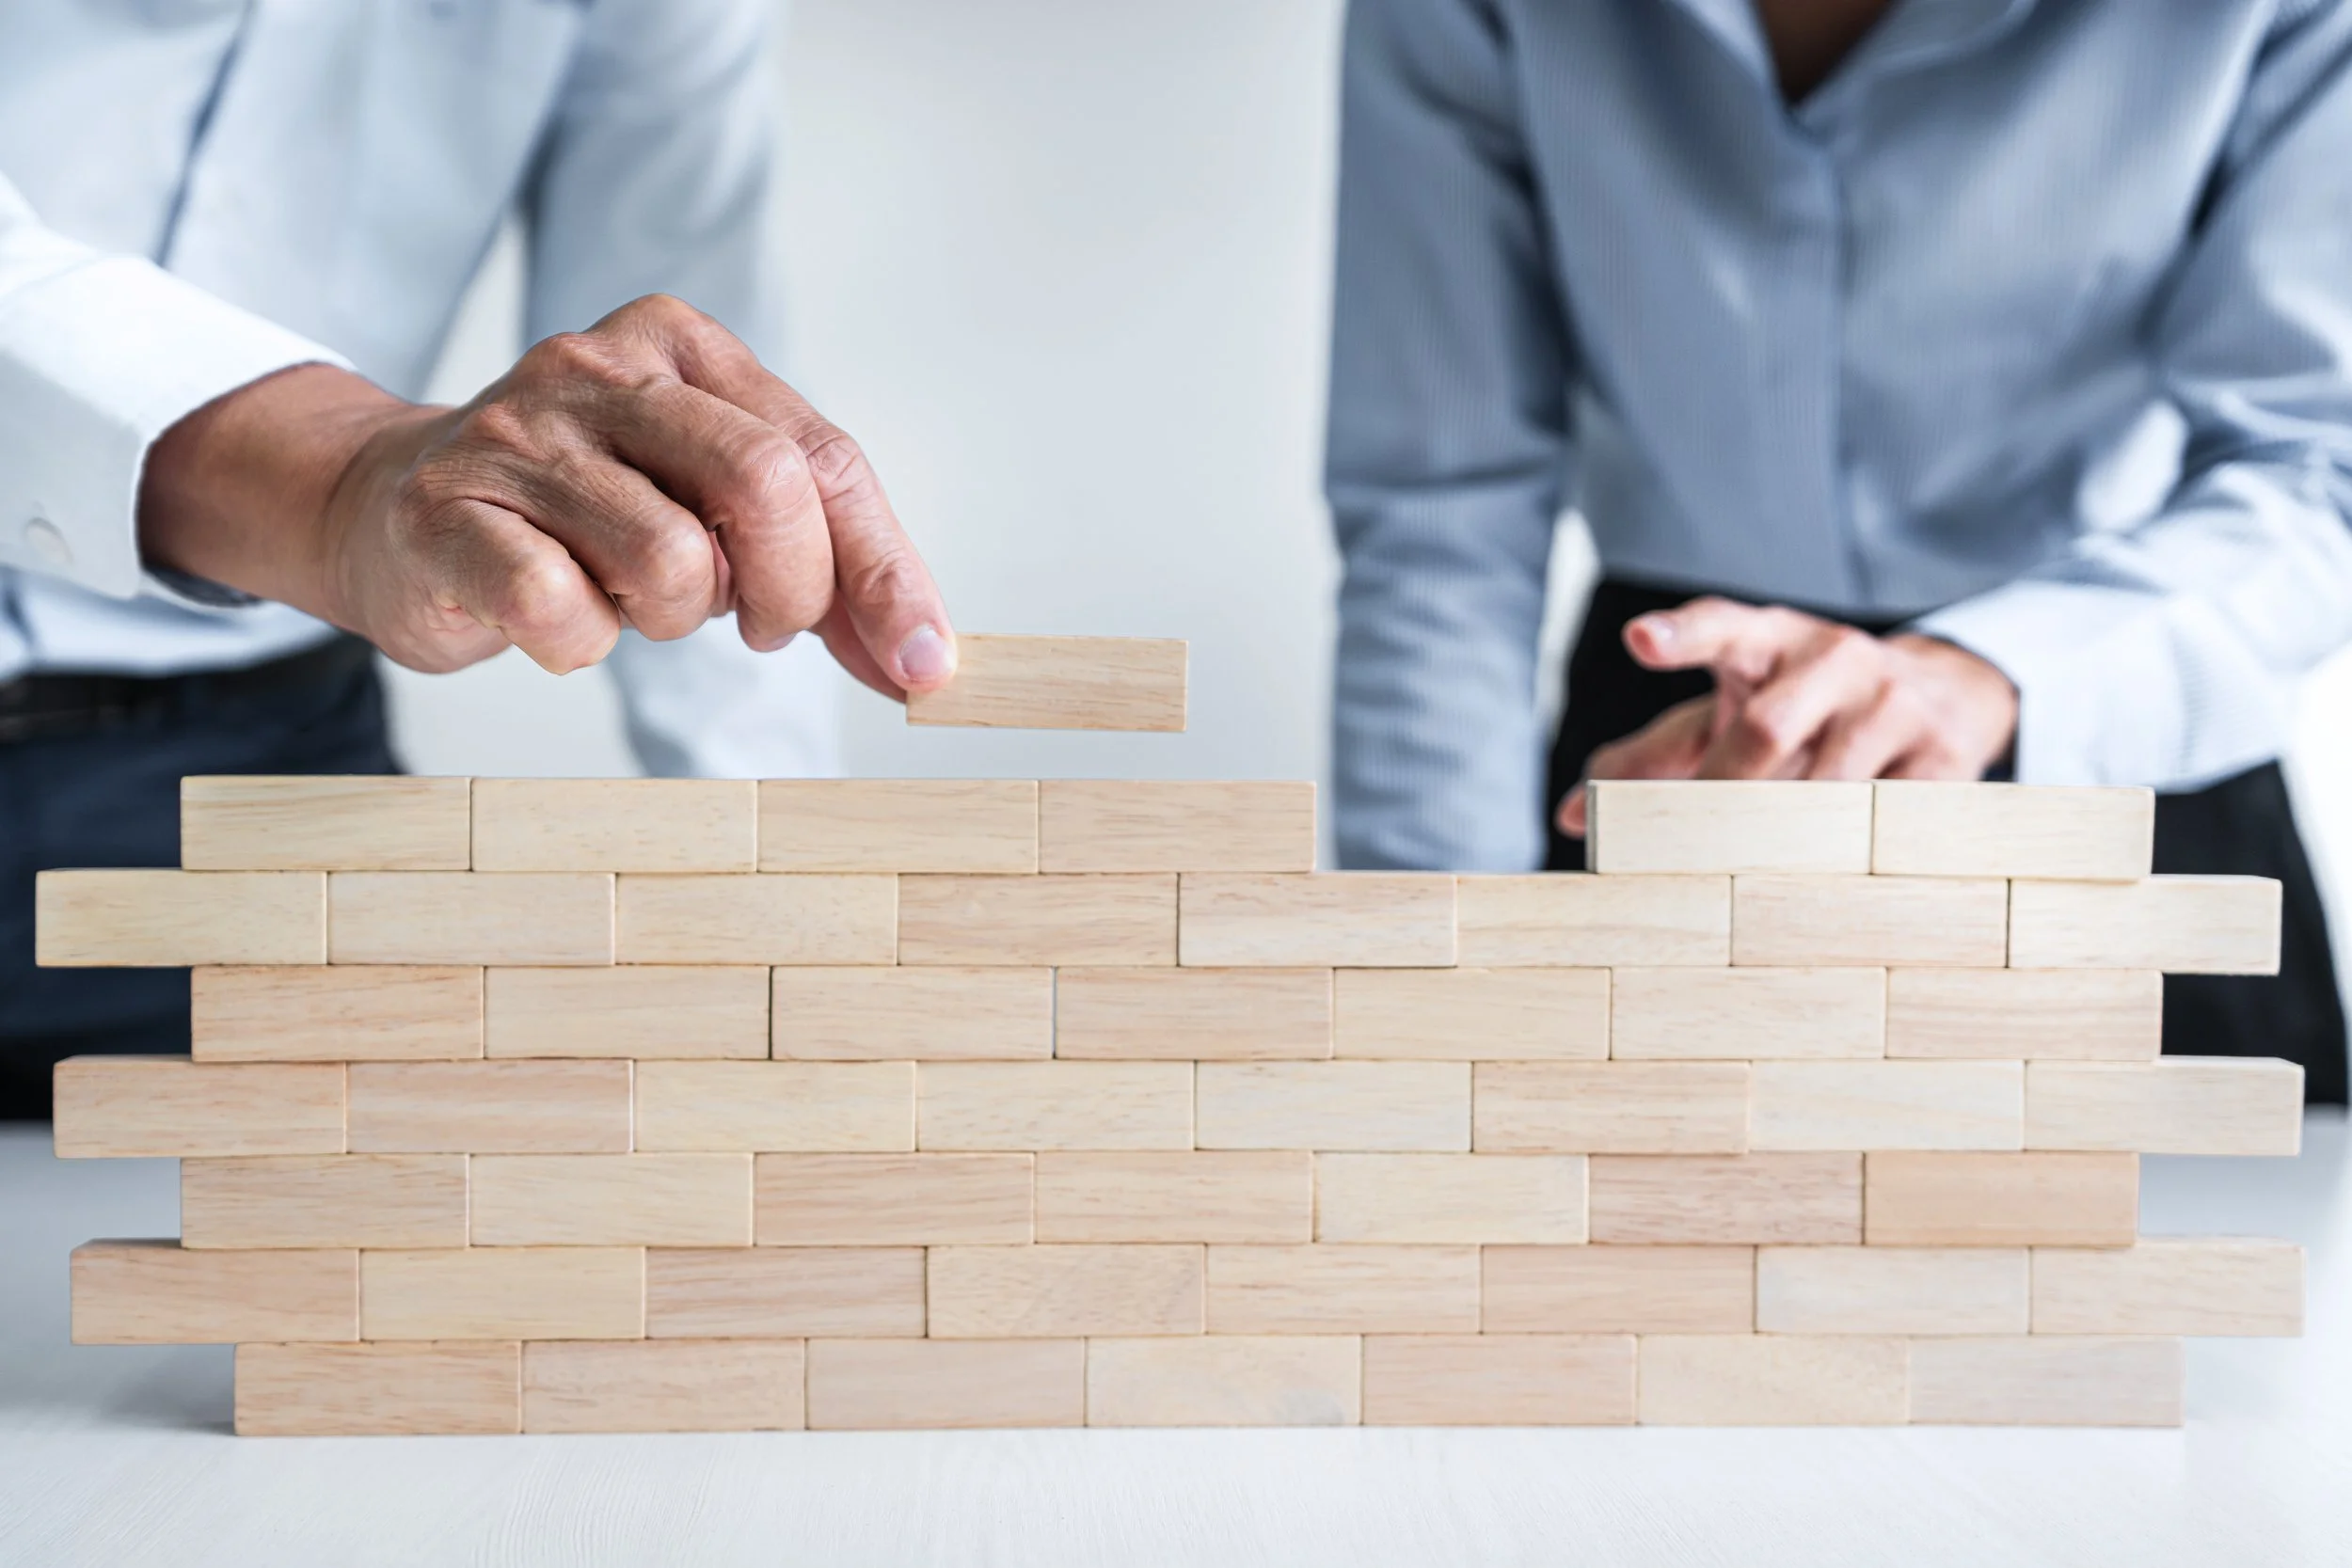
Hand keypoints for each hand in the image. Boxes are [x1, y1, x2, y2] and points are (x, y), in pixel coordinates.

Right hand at [138, 294, 954, 696]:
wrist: (385, 508)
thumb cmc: (580, 516)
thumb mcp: (711, 507)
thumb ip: (822, 565)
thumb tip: (926, 660)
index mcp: (684, 346)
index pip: (825, 459)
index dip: (885, 574)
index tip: (923, 665)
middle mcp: (601, 367)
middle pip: (765, 485)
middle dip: (792, 592)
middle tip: (760, 628)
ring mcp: (517, 433)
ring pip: (671, 561)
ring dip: (671, 619)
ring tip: (628, 599)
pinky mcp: (448, 511)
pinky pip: (562, 610)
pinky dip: (580, 643)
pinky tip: (557, 617)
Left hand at [1555, 597, 2017, 836]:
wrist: (1943, 695)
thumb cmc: (1805, 708)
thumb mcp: (1732, 713)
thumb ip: (1656, 756)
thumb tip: (1573, 814)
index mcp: (1768, 639)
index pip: (1720, 626)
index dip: (1680, 635)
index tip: (1639, 640)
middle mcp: (1832, 656)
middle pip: (1764, 729)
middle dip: (1723, 794)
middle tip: (1692, 846)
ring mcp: (1893, 700)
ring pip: (1824, 786)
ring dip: (1787, 835)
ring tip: (1767, 864)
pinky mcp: (1943, 752)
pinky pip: (1884, 818)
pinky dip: (1851, 851)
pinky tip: (1842, 867)